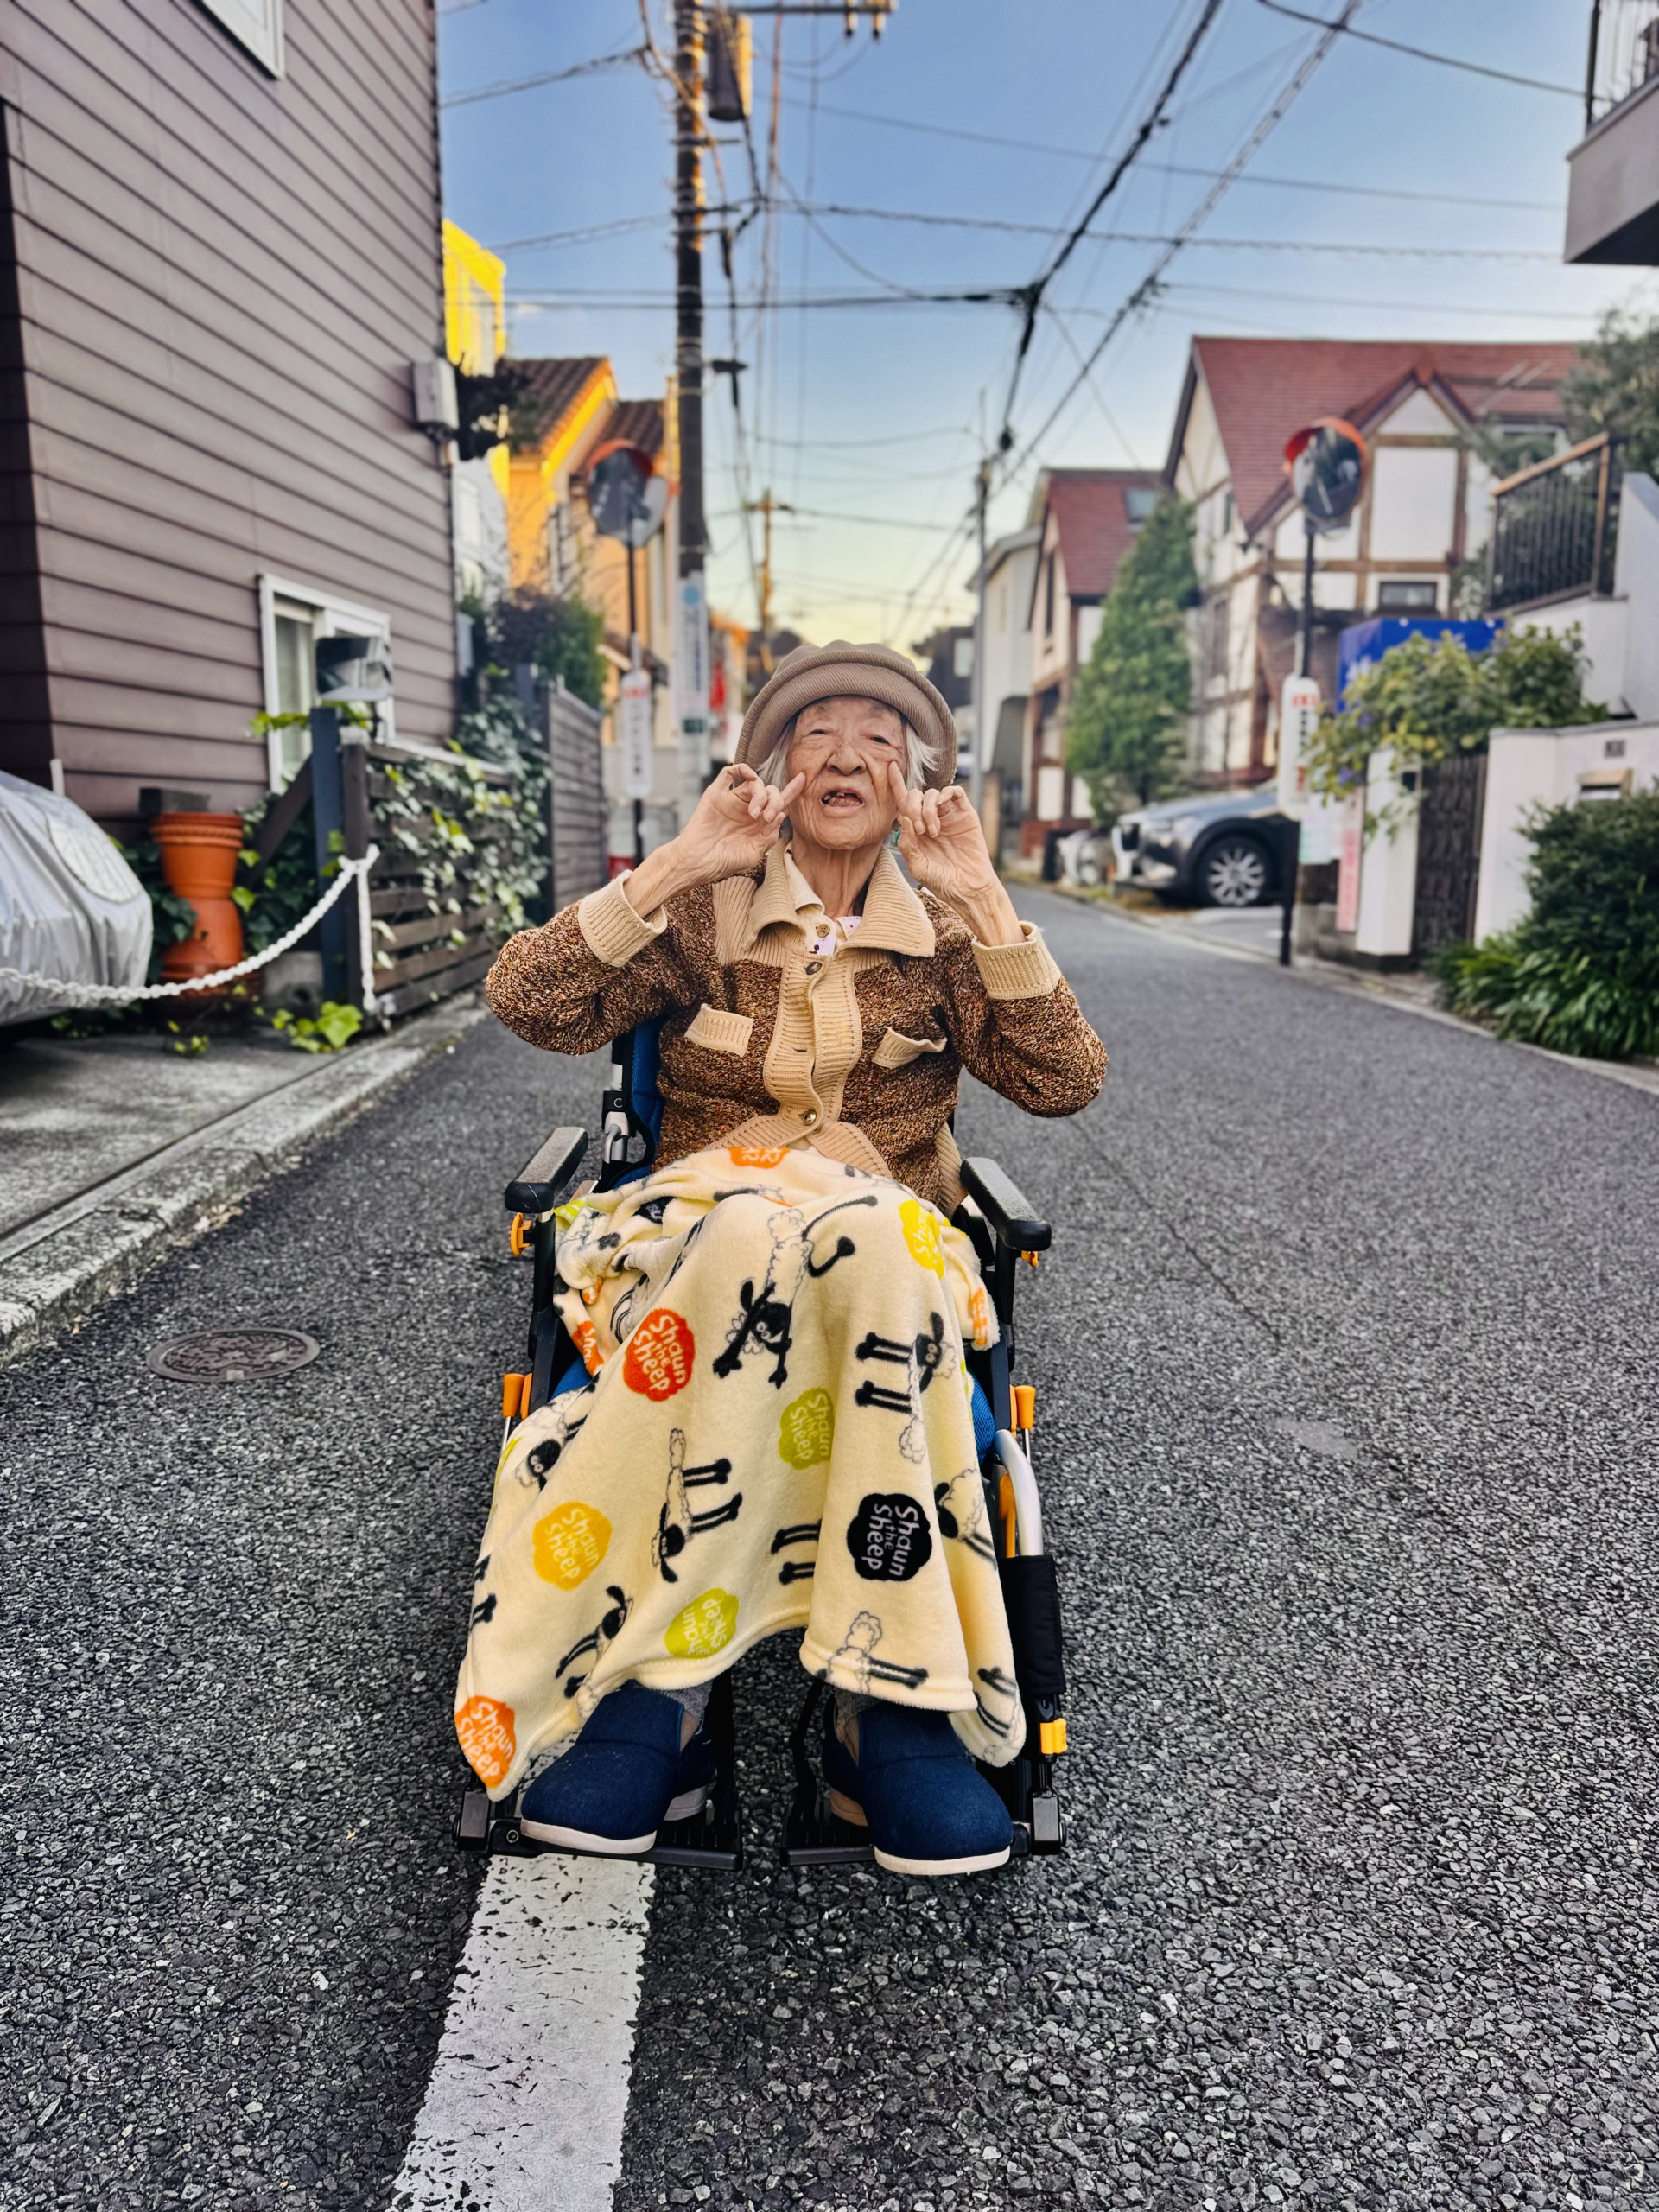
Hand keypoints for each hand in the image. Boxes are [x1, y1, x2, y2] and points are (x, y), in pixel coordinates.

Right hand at [623, 763, 804, 916]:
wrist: (698, 862)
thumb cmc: (723, 863)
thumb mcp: (753, 854)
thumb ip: (768, 835)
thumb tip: (782, 813)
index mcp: (758, 824)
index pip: (779, 803)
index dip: (791, 791)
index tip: (803, 779)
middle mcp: (747, 809)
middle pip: (770, 792)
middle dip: (775, 801)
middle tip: (767, 818)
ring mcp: (732, 801)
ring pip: (754, 783)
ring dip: (762, 795)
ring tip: (756, 814)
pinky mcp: (716, 794)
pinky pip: (729, 773)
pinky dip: (742, 769)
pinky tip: (751, 777)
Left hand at [885, 762, 1023, 944]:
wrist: (969, 888)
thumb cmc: (942, 881)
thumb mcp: (917, 866)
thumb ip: (907, 844)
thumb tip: (903, 818)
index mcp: (915, 830)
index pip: (903, 803)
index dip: (896, 784)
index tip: (890, 767)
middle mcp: (930, 819)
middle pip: (915, 795)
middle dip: (911, 807)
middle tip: (919, 830)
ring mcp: (948, 815)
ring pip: (931, 793)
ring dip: (927, 809)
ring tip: (932, 832)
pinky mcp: (965, 813)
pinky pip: (954, 792)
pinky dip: (945, 794)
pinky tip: (941, 809)